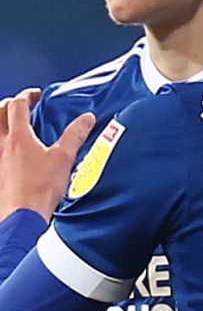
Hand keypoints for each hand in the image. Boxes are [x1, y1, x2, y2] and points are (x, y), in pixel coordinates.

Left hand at [0, 90, 94, 220]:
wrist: (21, 215)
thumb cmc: (39, 189)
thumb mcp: (64, 158)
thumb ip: (75, 135)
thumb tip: (86, 119)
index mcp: (19, 137)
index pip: (18, 106)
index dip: (27, 96)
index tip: (35, 96)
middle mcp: (1, 145)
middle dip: (8, 105)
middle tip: (19, 106)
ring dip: (0, 124)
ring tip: (9, 125)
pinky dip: (0, 144)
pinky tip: (7, 152)